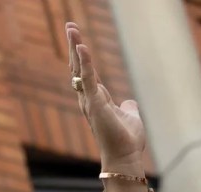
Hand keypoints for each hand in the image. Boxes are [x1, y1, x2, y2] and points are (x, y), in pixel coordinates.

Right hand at [66, 22, 145, 169]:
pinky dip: (85, 63)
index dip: (82, 56)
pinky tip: (82, 48)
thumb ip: (128, 107)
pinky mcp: (95, 104)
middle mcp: (89, 99)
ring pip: (80, 70)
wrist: (125, 157)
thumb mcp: (130, 117)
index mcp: (97, 100)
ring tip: (72, 29)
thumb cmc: (127, 141)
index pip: (87, 73)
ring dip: (76, 48)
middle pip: (79, 67)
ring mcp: (90, 102)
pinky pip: (88, 79)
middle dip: (74, 46)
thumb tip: (130, 102)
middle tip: (70, 26)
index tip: (77, 39)